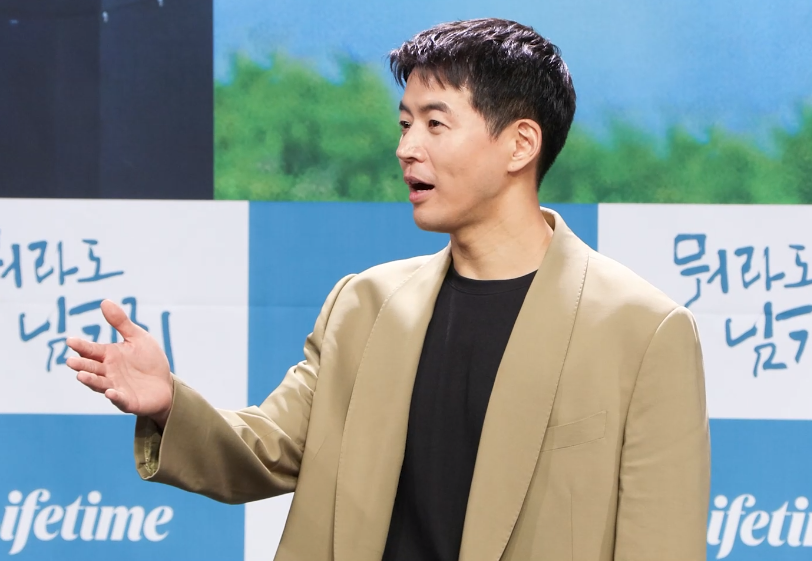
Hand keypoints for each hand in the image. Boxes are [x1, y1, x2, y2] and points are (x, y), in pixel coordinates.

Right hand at [66, 299, 173, 427]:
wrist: (165, 384)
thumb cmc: (149, 360)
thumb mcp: (137, 338)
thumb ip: (121, 322)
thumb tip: (104, 301)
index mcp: (109, 356)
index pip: (92, 350)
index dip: (81, 346)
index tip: (70, 341)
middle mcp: (108, 372)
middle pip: (92, 368)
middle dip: (82, 365)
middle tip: (71, 361)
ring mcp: (116, 387)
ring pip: (100, 384)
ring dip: (91, 381)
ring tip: (81, 376)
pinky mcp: (128, 401)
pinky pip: (120, 400)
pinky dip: (115, 397)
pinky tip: (110, 393)